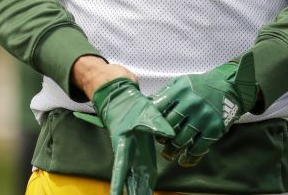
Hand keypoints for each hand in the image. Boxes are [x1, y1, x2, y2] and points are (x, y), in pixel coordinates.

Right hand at [74, 77, 174, 194]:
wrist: (122, 101)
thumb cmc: (131, 106)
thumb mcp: (143, 112)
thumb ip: (156, 122)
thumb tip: (170, 132)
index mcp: (123, 143)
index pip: (120, 167)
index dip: (117, 183)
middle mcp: (126, 153)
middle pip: (128, 178)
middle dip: (133, 191)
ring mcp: (132, 155)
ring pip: (134, 177)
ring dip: (138, 189)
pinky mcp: (138, 154)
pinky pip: (142, 171)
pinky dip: (145, 182)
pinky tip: (148, 191)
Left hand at [150, 54, 257, 166]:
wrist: (229, 87)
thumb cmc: (200, 86)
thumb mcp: (182, 82)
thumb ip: (164, 94)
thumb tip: (145, 106)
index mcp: (181, 90)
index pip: (159, 109)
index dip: (152, 121)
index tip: (151, 128)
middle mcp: (192, 103)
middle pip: (169, 127)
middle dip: (162, 137)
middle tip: (161, 141)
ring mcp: (204, 117)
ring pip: (181, 140)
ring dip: (173, 150)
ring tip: (169, 153)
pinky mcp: (214, 129)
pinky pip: (198, 148)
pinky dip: (189, 157)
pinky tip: (184, 158)